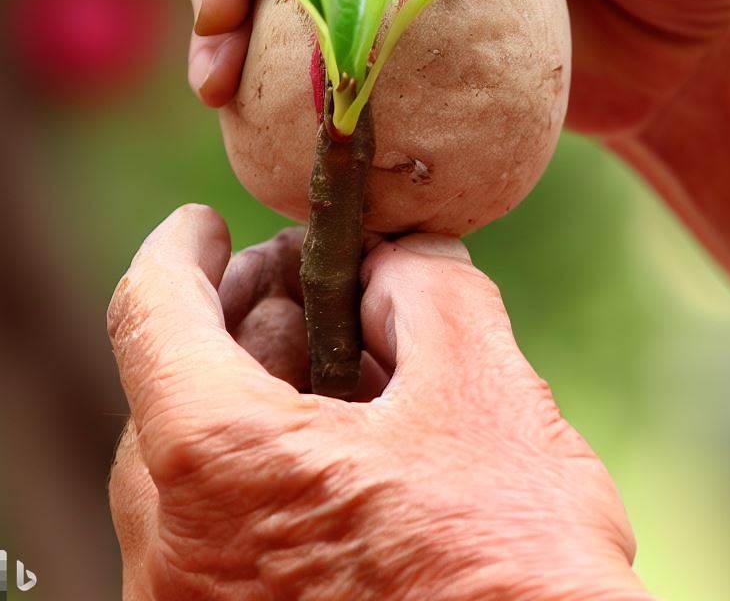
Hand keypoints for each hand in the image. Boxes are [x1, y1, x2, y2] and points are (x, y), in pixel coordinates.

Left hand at [108, 205, 648, 599]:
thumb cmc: (514, 565)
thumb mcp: (487, 392)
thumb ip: (432, 290)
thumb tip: (403, 256)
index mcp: (219, 463)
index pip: (153, 315)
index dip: (179, 251)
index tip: (205, 225)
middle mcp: (172, 552)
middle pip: (169, 391)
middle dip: (237, 319)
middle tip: (303, 283)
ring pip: (186, 469)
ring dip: (251, 394)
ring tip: (340, 363)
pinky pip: (208, 534)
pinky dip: (256, 469)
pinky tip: (339, 450)